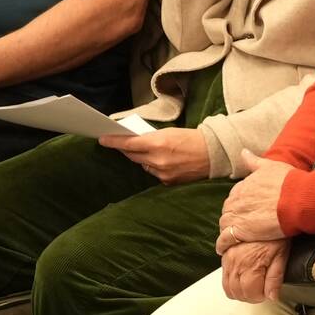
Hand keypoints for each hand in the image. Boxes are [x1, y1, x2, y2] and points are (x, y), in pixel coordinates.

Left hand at [100, 125, 216, 183]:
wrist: (213, 154)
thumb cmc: (192, 138)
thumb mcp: (169, 132)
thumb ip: (151, 138)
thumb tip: (135, 142)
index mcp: (158, 143)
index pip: (129, 143)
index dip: (113, 141)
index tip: (102, 139)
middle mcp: (158, 160)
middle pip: (133, 155)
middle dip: (125, 149)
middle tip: (117, 143)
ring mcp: (162, 173)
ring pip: (143, 165)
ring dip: (140, 158)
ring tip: (144, 151)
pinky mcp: (168, 181)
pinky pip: (153, 173)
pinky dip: (153, 166)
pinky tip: (159, 161)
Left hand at [218, 159, 293, 248]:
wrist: (298, 199)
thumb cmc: (289, 183)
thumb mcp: (271, 166)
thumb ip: (254, 161)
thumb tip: (243, 153)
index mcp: (244, 186)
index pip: (234, 197)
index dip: (238, 205)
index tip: (243, 210)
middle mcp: (237, 199)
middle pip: (227, 211)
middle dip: (231, 218)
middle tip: (238, 225)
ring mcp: (238, 215)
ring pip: (224, 224)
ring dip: (226, 231)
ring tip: (230, 239)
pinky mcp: (241, 231)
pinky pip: (225, 239)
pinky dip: (223, 244)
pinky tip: (223, 249)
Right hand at [219, 238, 288, 302]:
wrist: (267, 212)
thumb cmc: (275, 233)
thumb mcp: (281, 255)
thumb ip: (275, 278)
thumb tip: (272, 296)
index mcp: (250, 266)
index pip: (250, 294)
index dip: (260, 297)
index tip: (266, 293)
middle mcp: (235, 263)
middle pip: (236, 293)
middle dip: (249, 296)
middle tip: (260, 291)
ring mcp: (228, 258)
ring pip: (227, 286)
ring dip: (239, 290)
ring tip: (252, 285)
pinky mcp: (225, 253)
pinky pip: (223, 274)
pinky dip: (232, 280)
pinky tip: (243, 276)